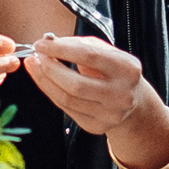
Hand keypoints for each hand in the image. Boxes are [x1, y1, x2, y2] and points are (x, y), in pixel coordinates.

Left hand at [21, 36, 168, 168]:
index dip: (61, 49)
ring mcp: (110, 114)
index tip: (41, 43)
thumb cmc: (115, 71)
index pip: (88, 56)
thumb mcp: (107, 52)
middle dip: (49, 68)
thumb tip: (49, 42)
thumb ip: (80, 44)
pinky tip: (45, 81)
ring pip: (67, 99)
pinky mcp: (97, 126)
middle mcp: (121, 94)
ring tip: (35, 66)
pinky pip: (66, 109)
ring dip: (45, 81)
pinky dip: (51, 93)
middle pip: (75, 84)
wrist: (133, 101)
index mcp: (127, 69)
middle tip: (36, 56)